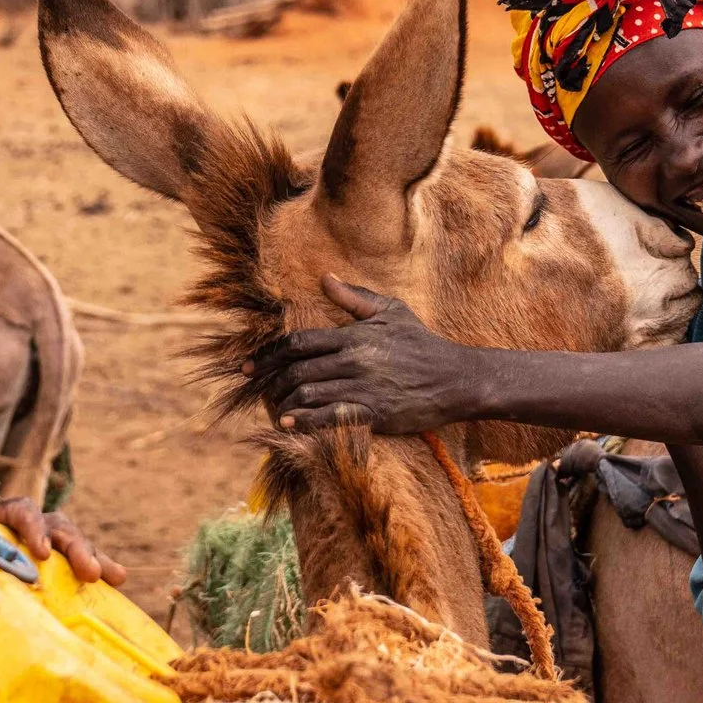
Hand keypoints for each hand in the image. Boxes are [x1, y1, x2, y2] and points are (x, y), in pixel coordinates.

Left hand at [0, 488, 126, 585]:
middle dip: (75, 546)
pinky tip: (112, 587)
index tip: (38, 551)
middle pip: (54, 526)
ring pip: (65, 542)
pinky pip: (61, 564)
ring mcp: (24, 539)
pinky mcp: (28, 560)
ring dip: (90, 556)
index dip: (32, 527)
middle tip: (91, 571)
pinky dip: (86, 571)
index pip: (19, 510)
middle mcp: (12, 523)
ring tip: (117, 577)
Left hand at [251, 276, 485, 437]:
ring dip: (284, 404)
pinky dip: (305, 422)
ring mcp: (363, 388)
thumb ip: (355, 297)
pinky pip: (330, 418)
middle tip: (255, 390)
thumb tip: (325, 278)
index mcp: (354, 336)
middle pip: (297, 371)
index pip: (298, 343)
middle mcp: (354, 361)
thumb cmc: (421, 344)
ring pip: (309, 394)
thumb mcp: (392, 312)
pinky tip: (289, 425)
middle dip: (270, 382)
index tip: (247, 365)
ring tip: (273, 409)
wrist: (455, 378)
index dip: (267, 355)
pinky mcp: (373, 414)